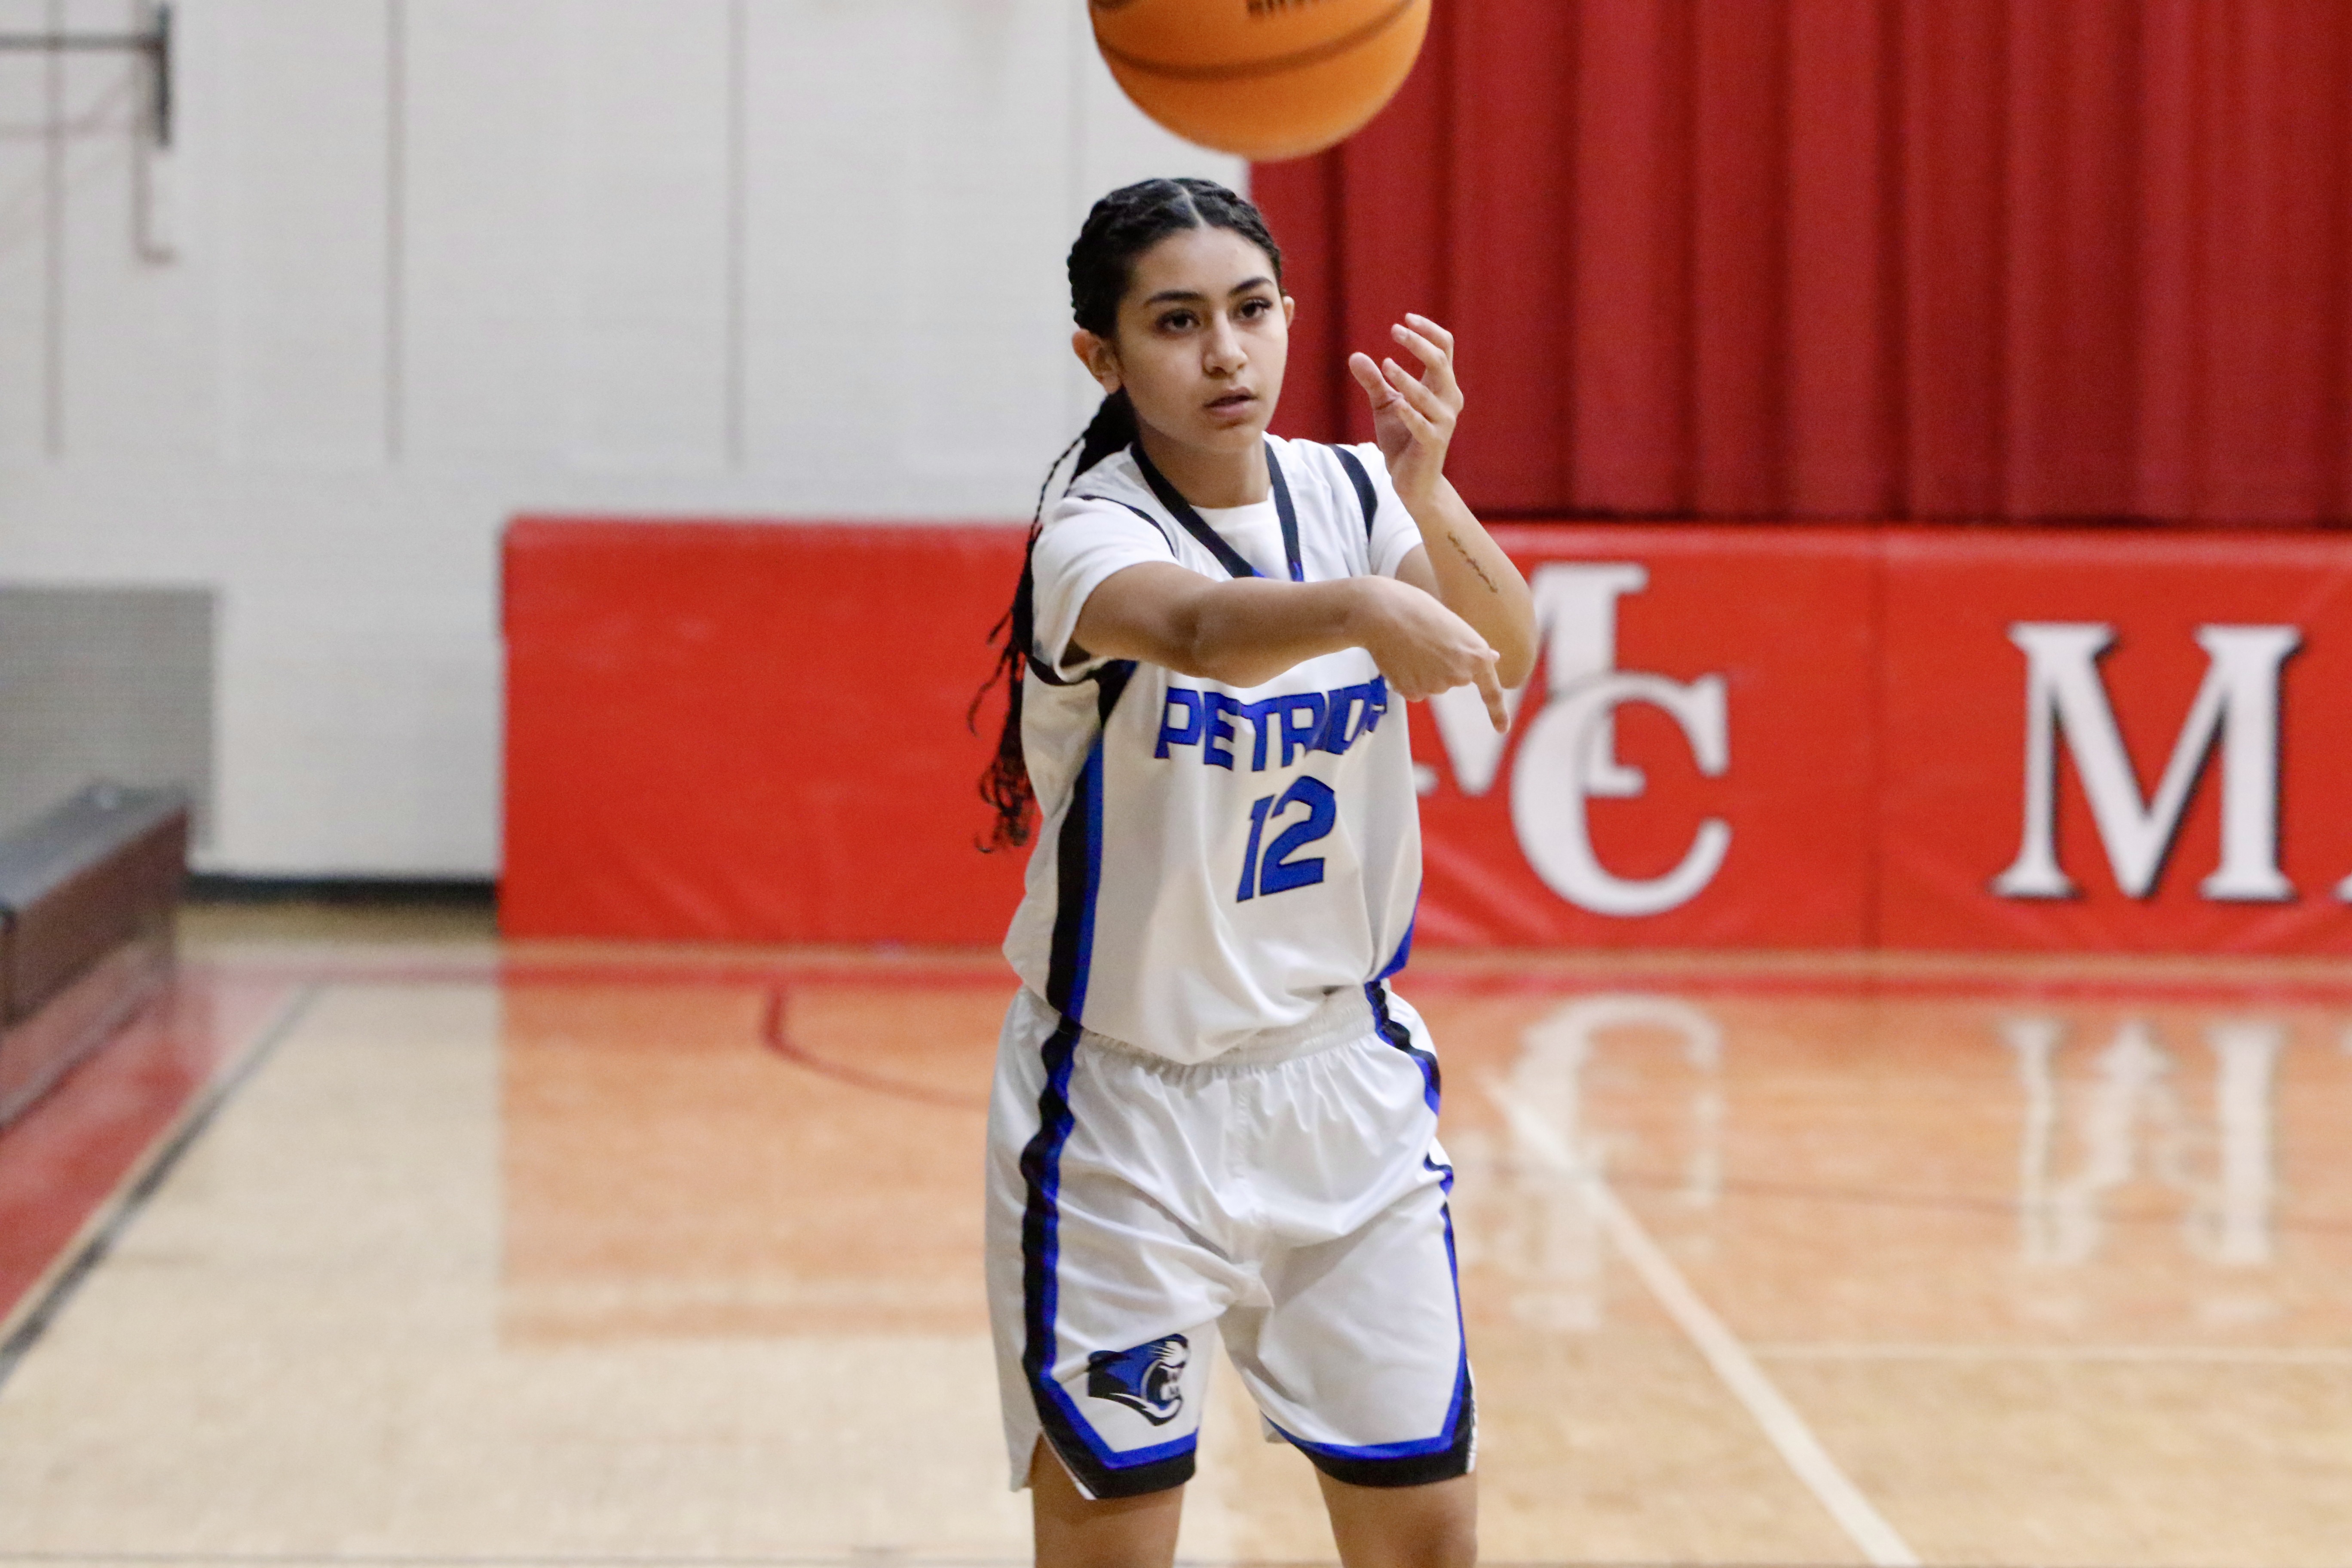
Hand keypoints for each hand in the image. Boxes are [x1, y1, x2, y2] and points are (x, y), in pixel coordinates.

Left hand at [1347, 313, 1460, 508]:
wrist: (1413, 481)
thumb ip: (1374, 382)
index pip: (1444, 348)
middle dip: (1418, 344)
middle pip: (1440, 362)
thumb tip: (1355, 356)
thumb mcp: (1384, 405)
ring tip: (1385, 366)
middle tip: (1395, 330)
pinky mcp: (1433, 443)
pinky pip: (1422, 424)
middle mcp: (1448, 400)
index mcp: (1442, 386)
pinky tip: (1396, 404)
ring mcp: (1443, 422)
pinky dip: (1409, 412)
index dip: (1428, 331)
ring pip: (1429, 393)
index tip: (1405, 319)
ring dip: (1407, 378)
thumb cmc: (1402, 438)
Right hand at [1351, 577, 1507, 731]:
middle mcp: (1461, 676)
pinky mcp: (1414, 693)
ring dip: (1421, 670)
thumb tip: (1492, 658)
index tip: (1502, 730)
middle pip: (1453, 679)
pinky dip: (1405, 677)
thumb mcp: (1454, 624)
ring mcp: (1437, 687)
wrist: (1383, 613)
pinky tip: (1398, 658)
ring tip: (1409, 645)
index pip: (1491, 692)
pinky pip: (1413, 689)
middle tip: (1426, 640)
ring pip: (1431, 684)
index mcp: (1477, 656)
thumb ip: (1472, 648)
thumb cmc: (1418, 610)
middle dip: (1442, 664)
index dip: (1497, 713)